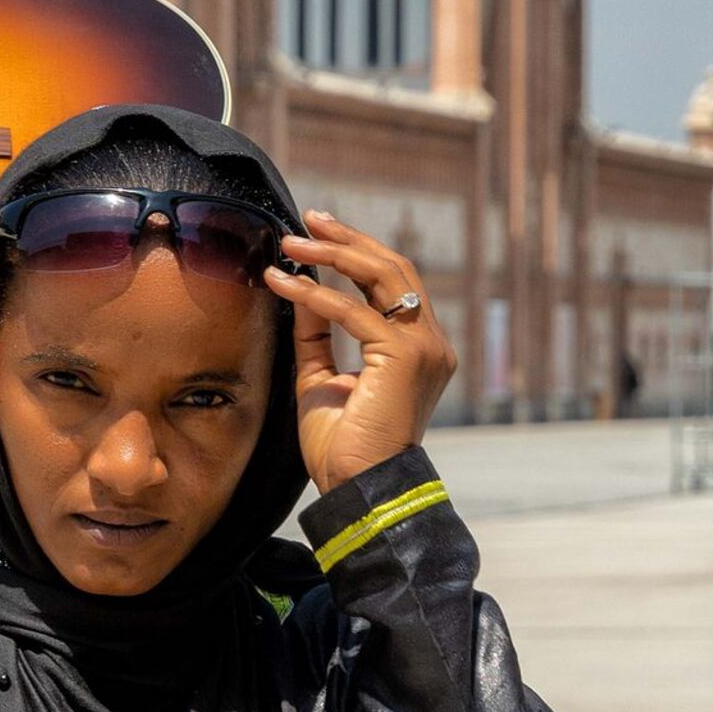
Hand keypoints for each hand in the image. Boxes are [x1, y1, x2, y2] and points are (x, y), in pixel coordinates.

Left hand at [265, 212, 457, 493]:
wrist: (360, 491)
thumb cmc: (342, 448)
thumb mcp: (320, 378)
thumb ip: (317, 333)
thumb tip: (302, 286)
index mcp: (418, 350)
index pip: (393, 284)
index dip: (356, 254)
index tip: (317, 236)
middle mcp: (431, 344)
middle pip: (394, 269)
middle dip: (349, 240)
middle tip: (309, 220)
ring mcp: (424, 348)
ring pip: (382, 277)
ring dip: (333, 254)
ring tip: (292, 243)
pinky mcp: (406, 357)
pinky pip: (353, 311)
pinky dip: (315, 293)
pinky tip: (282, 282)